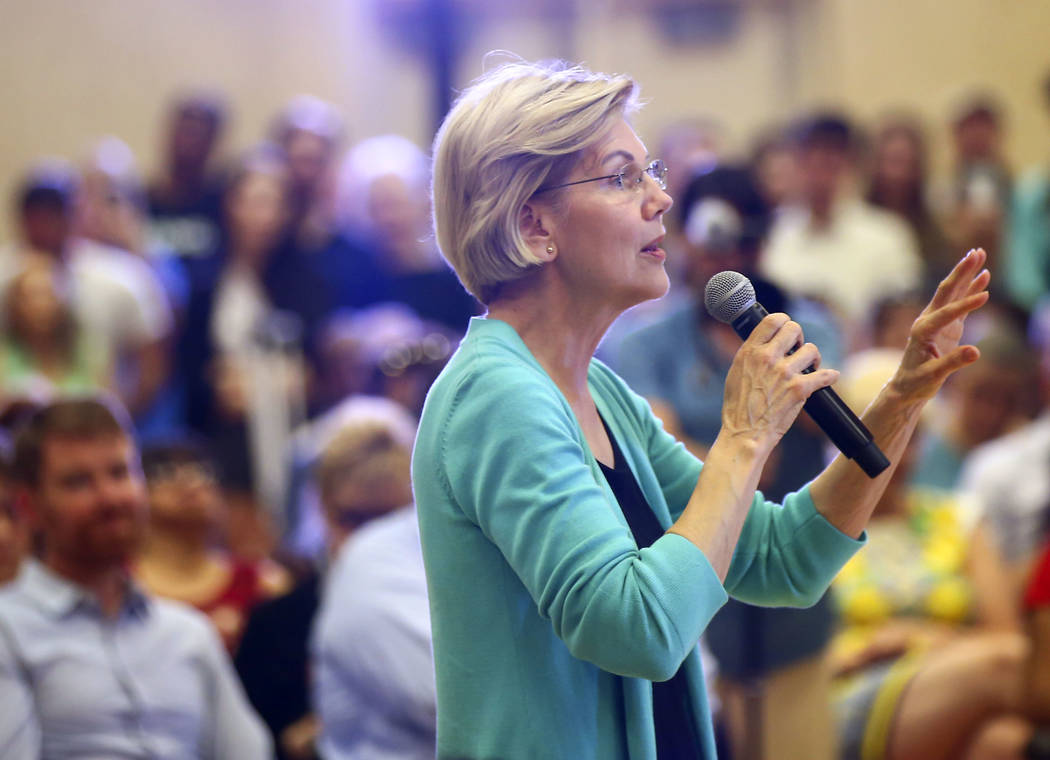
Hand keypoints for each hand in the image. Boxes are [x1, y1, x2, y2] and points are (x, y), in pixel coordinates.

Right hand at [721, 313, 838, 452]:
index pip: (773, 320)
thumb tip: (766, 343)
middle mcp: (767, 358)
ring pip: (811, 350)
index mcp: (749, 352)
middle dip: (799, 339)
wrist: (745, 433)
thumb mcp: (736, 373)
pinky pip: (825, 374)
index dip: (784, 322)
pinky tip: (829, 378)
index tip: (787, 331)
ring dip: (813, 359)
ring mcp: (784, 373)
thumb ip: (751, 355)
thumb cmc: (738, 407)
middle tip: (797, 351)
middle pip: (794, 329)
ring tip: (809, 368)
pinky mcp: (799, 389)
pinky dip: (829, 376)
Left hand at [891, 248, 989, 403]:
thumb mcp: (933, 376)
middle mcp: (928, 320)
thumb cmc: (916, 382)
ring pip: (953, 292)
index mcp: (922, 330)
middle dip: (961, 271)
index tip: (986, 296)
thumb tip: (975, 351)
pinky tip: (983, 277)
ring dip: (966, 274)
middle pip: (946, 291)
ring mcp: (937, 321)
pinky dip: (971, 290)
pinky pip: (960, 303)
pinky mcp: (946, 325)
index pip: (947, 313)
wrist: (907, 386)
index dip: (966, 305)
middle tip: (975, 252)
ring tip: (979, 254)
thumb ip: (953, 363)